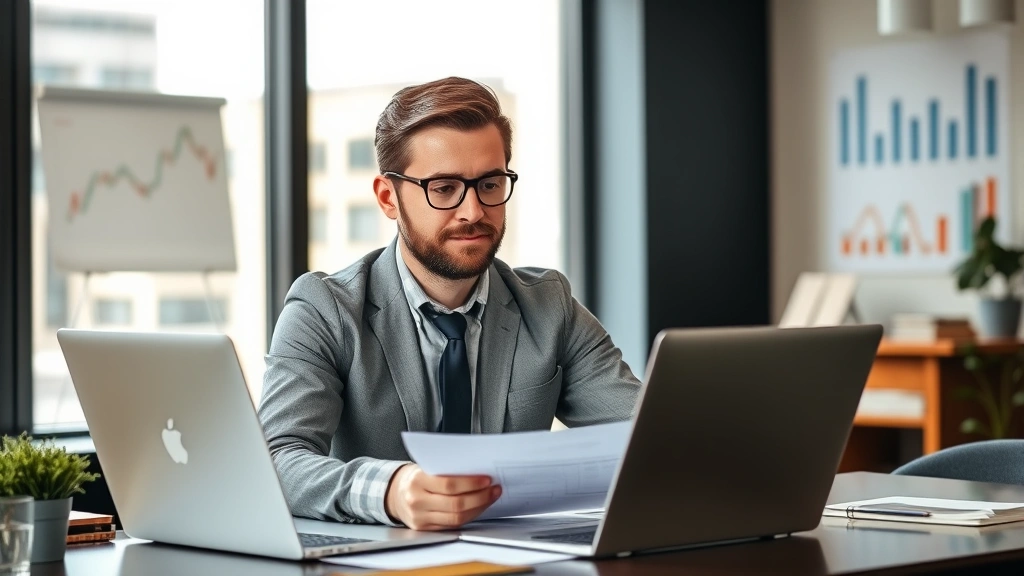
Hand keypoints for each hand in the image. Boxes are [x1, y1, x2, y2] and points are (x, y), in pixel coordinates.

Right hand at [384, 463, 501, 529]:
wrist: (395, 494)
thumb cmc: (416, 478)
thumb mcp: (426, 468)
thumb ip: (447, 471)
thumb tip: (478, 472)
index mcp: (417, 481)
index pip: (449, 485)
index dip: (471, 483)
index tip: (487, 480)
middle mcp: (417, 501)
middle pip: (455, 504)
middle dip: (480, 497)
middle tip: (494, 489)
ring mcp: (420, 518)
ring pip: (456, 518)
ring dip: (478, 508)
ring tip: (490, 498)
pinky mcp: (425, 529)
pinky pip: (452, 526)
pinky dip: (469, 516)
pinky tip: (478, 507)